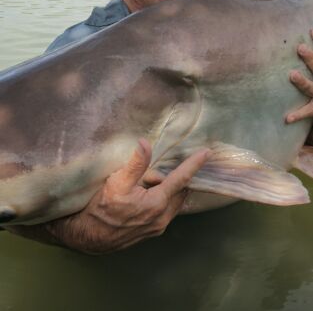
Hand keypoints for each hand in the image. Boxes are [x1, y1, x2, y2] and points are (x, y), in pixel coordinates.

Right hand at [40, 139, 208, 253]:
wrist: (89, 237)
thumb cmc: (101, 208)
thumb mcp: (117, 182)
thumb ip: (135, 163)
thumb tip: (146, 143)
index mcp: (157, 203)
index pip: (181, 179)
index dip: (194, 164)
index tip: (206, 153)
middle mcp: (162, 217)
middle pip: (179, 190)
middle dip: (175, 177)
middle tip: (155, 170)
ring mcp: (158, 226)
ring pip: (173, 201)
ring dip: (168, 189)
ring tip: (147, 182)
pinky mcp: (152, 231)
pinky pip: (166, 211)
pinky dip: (163, 199)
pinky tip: (146, 195)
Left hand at [286, 30, 312, 122]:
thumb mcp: (312, 69)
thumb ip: (311, 60)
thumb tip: (307, 30)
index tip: (310, 30)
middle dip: (311, 58)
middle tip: (300, 47)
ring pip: (312, 88)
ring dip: (303, 82)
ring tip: (292, 74)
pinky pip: (308, 111)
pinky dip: (298, 115)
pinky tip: (287, 118)